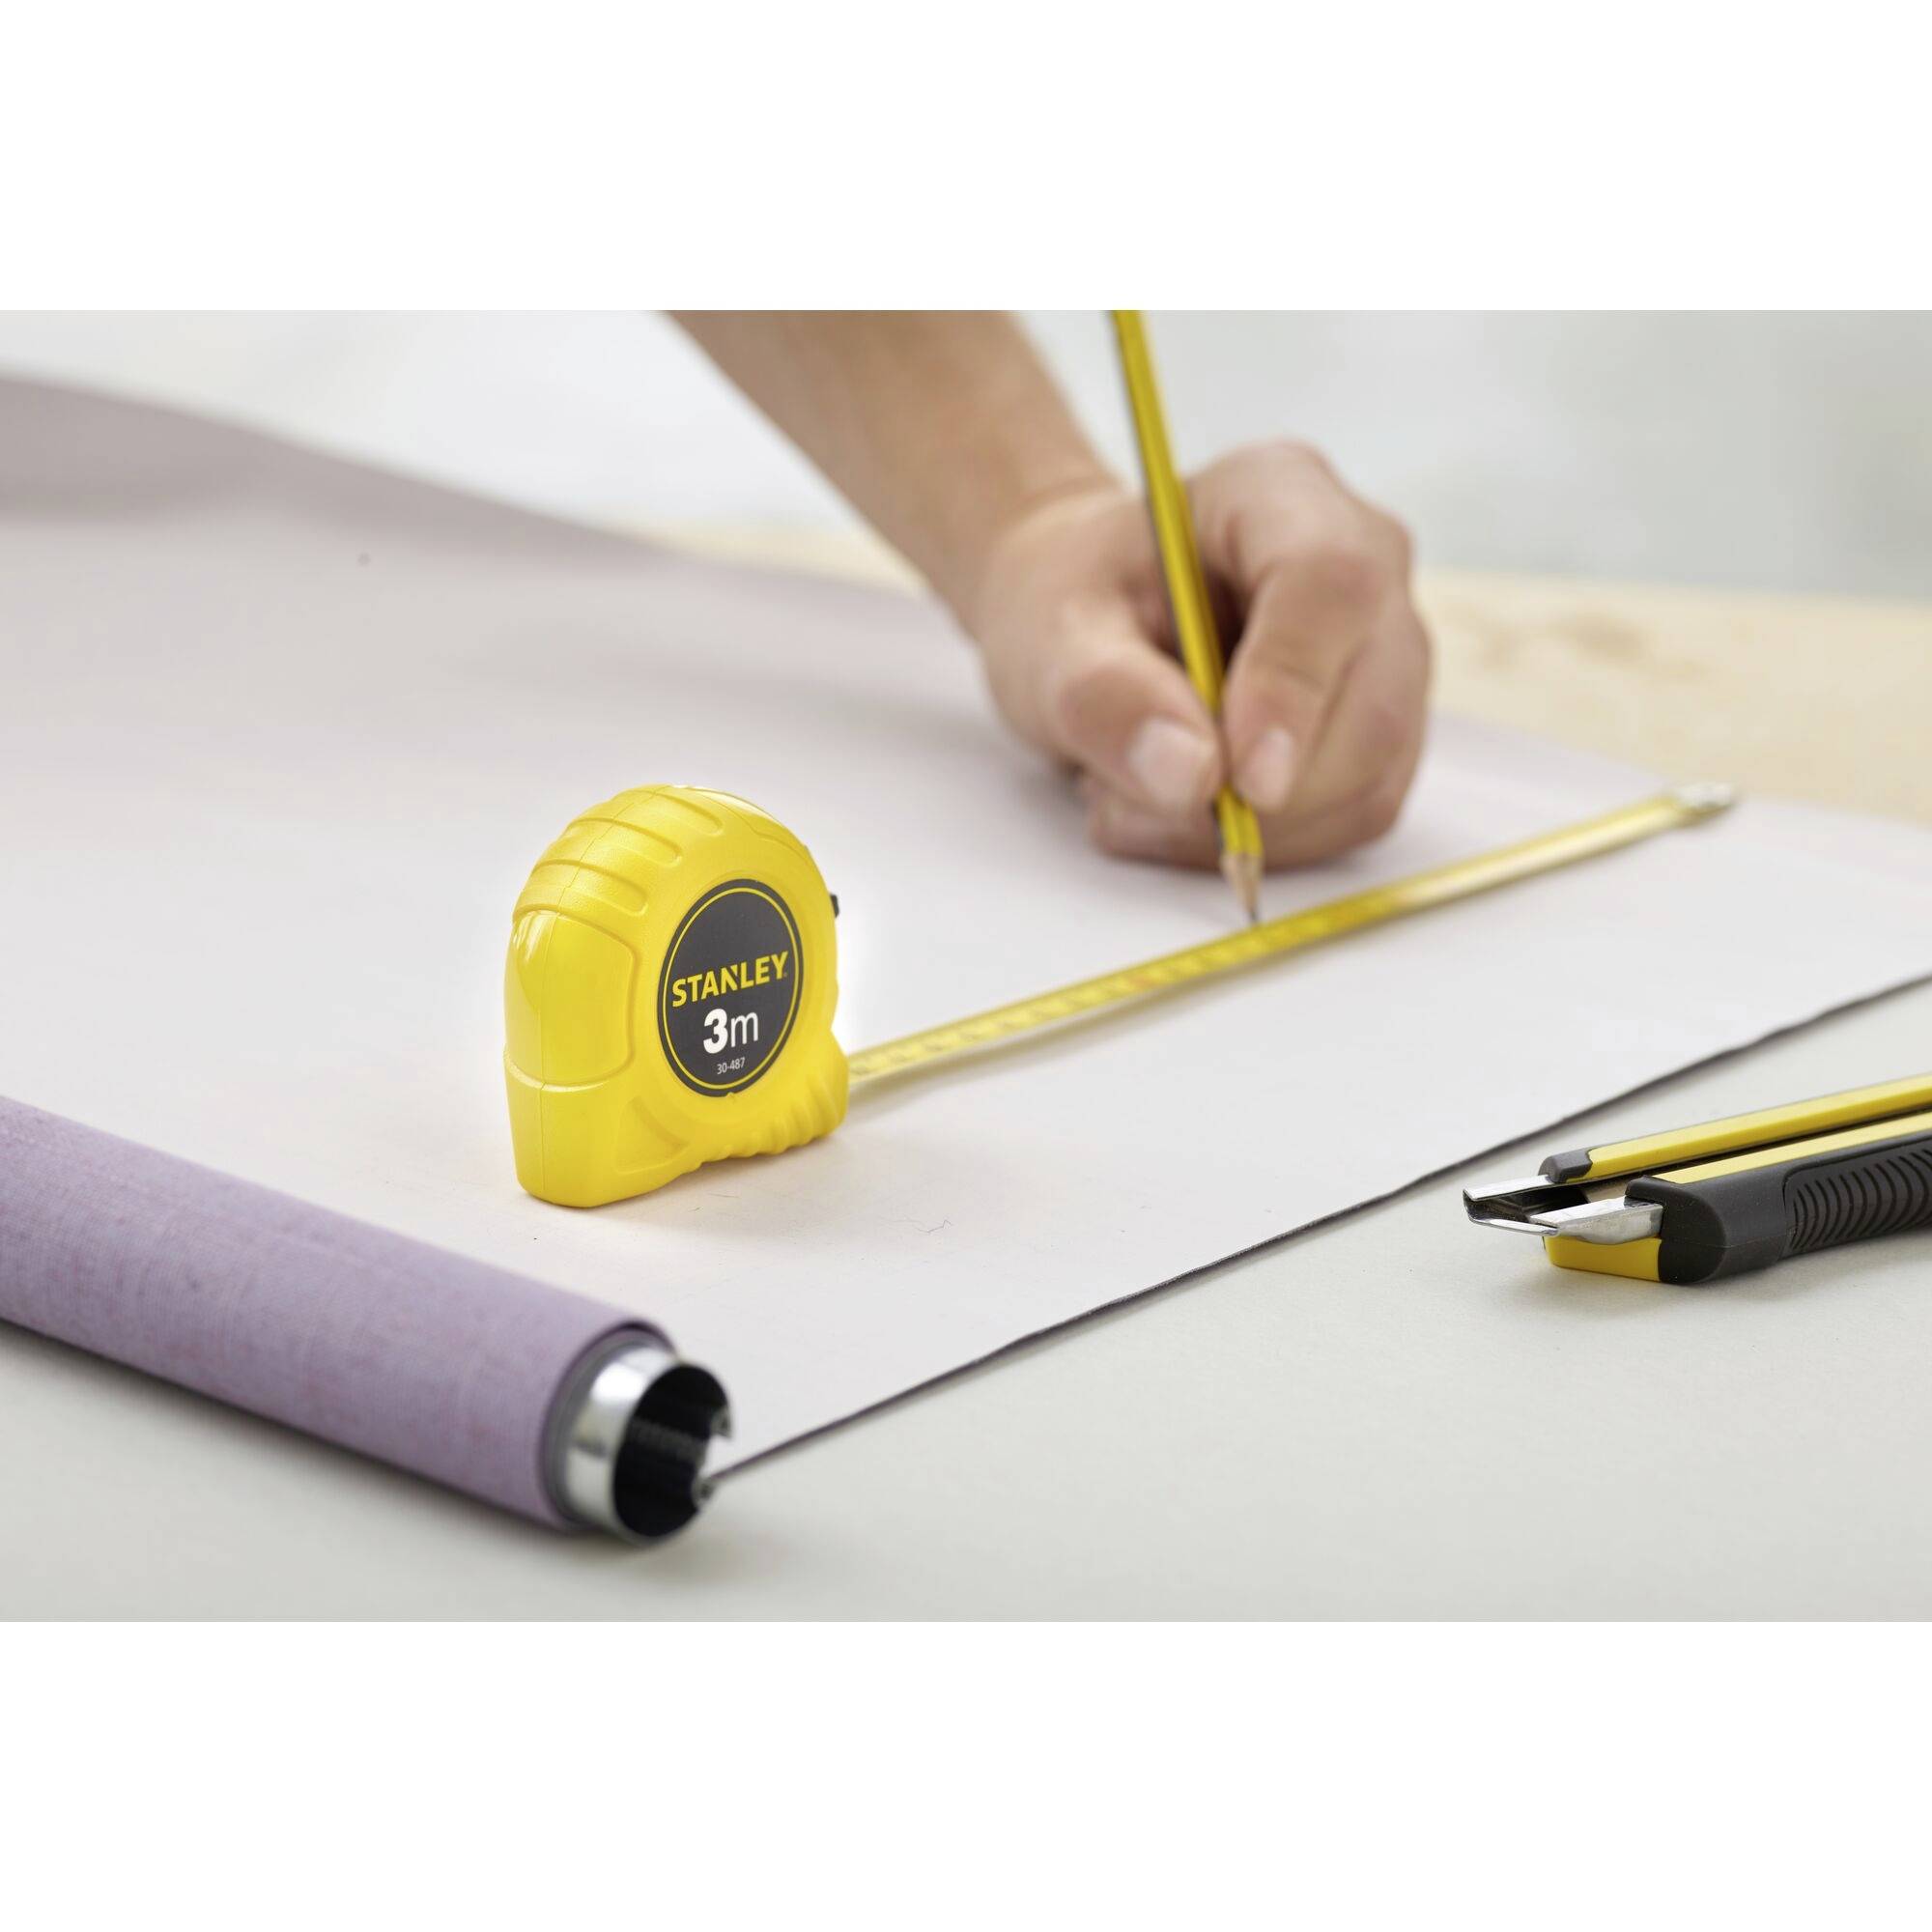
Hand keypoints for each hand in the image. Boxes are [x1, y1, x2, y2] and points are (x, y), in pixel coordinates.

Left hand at [966, 442, 1429, 868]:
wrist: (1092, 620)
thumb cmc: (1076, 603)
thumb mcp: (1051, 637)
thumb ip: (1104, 696)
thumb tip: (1190, 774)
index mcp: (1280, 494)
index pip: (1329, 584)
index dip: (1293, 688)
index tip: (1243, 782)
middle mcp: (1365, 563)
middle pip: (1371, 702)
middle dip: (1262, 793)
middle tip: (1129, 799)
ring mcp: (1387, 652)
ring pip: (1369, 778)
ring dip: (1253, 829)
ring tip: (1139, 794)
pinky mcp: (1382, 730)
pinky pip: (1354, 816)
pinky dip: (1267, 842)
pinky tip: (1186, 811)